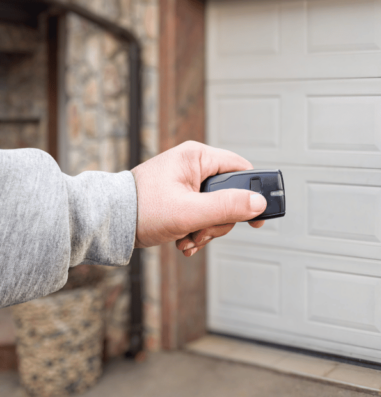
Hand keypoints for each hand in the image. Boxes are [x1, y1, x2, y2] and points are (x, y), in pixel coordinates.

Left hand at [130, 141, 266, 256]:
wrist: (106, 224)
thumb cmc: (140, 209)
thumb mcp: (189, 211)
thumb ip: (227, 207)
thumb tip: (259, 203)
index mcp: (197, 157)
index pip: (241, 169)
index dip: (253, 193)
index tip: (257, 216)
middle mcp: (194, 166)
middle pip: (230, 195)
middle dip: (220, 220)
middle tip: (202, 231)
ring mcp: (187, 182)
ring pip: (217, 209)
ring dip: (207, 230)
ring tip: (188, 238)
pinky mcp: (181, 197)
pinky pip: (203, 215)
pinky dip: (197, 231)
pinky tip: (184, 240)